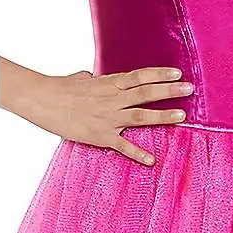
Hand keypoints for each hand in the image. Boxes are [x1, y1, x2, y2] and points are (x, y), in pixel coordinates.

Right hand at [27, 67, 192, 165]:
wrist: (42, 100)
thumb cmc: (62, 88)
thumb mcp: (82, 78)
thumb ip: (94, 78)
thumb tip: (92, 76)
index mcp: (110, 83)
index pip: (141, 76)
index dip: (160, 74)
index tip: (178, 73)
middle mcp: (113, 98)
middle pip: (146, 93)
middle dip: (170, 91)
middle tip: (190, 88)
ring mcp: (107, 117)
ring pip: (141, 116)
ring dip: (162, 116)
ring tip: (182, 115)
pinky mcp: (99, 136)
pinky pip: (122, 146)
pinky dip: (137, 153)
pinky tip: (151, 159)